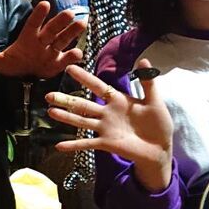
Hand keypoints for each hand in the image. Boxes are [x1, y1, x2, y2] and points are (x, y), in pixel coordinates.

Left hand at [0, 1, 85, 78]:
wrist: (22, 82)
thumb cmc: (11, 67)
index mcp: (28, 38)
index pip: (33, 24)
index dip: (39, 15)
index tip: (45, 5)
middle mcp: (42, 42)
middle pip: (52, 29)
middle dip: (60, 21)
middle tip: (70, 12)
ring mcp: (51, 51)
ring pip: (63, 39)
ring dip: (72, 32)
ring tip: (81, 23)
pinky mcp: (58, 63)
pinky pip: (67, 58)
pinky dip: (73, 56)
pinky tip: (78, 53)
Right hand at [46, 60, 173, 190]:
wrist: (160, 148)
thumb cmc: (158, 124)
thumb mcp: (154, 101)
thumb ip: (148, 82)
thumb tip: (144, 60)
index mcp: (118, 101)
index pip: (98, 86)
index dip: (84, 78)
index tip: (70, 68)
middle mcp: (107, 114)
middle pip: (82, 104)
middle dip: (66, 99)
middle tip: (48, 95)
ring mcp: (105, 129)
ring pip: (81, 121)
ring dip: (65, 117)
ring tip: (50, 112)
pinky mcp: (107, 143)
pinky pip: (87, 143)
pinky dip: (73, 145)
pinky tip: (59, 146)